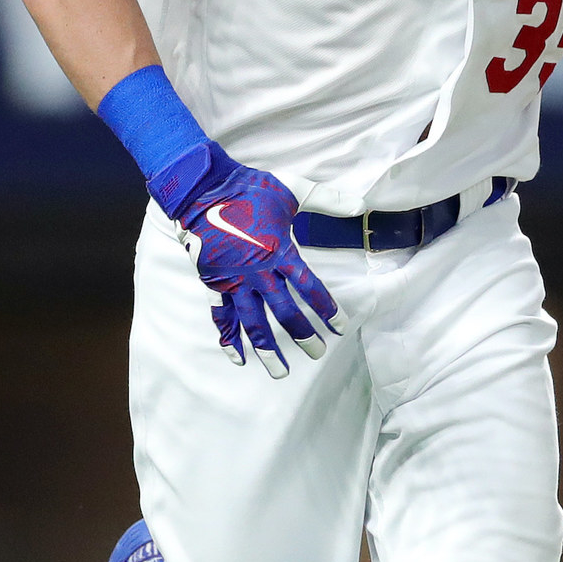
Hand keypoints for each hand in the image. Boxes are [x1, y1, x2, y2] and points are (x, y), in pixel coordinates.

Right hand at [171, 154, 339, 378]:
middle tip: (317, 354)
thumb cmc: (248, 188)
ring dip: (267, 350)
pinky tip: (239, 358)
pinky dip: (229, 339)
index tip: (340, 328)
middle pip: (284, 312)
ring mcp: (234, 281)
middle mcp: (258, 272)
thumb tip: (361, 205)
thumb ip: (328, 200)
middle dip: (302, 335)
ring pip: (253, 323)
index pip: (309, 287)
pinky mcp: (215, 283)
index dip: (327, 310)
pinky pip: (222, 317)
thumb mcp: (293, 189)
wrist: (201, 189)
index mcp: (279, 251)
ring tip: (279, 372)